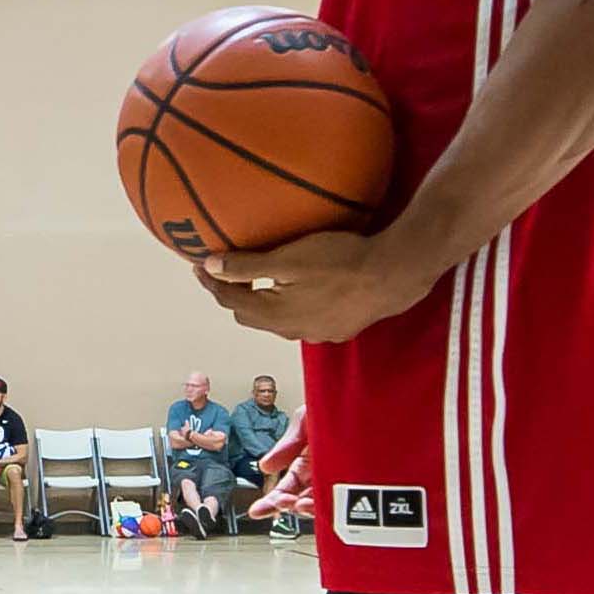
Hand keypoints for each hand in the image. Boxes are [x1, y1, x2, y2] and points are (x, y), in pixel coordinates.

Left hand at [200, 228, 431, 344]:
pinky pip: (304, 320)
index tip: (199, 265)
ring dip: (264, 303)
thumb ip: (247, 265)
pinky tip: (300, 288)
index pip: (231, 302)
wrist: (394, 274)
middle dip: (234, 295)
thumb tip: (209, 266)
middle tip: (227, 270)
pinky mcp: (340, 330)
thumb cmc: (340, 261)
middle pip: (251, 316)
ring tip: (260, 278)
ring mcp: (319, 334)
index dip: (213, 283)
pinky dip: (290, 306)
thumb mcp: (288, 259)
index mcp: (275, 316)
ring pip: (278, 321)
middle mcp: (293, 332)